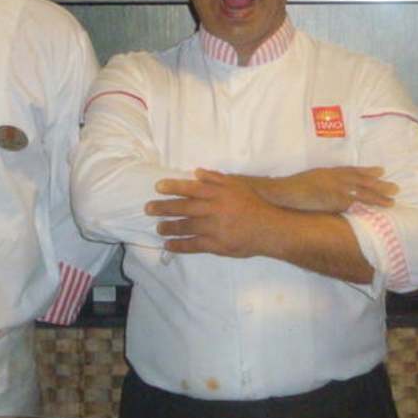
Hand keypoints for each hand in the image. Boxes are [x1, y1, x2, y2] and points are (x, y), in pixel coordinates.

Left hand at [146, 169, 287, 257]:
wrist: (269, 228)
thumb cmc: (253, 204)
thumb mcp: (237, 185)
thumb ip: (216, 178)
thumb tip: (196, 173)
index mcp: (218, 193)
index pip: (191, 188)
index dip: (173, 187)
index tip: (158, 187)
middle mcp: (214, 209)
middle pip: (184, 207)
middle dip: (164, 207)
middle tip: (148, 208)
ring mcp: (214, 228)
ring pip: (186, 227)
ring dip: (169, 227)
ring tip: (158, 227)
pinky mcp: (216, 245)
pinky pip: (194, 245)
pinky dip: (179, 245)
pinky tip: (168, 244)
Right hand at [258, 166, 396, 212]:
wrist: (281, 193)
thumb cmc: (291, 189)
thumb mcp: (309, 181)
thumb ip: (321, 184)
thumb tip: (327, 190)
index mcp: (328, 172)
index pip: (351, 171)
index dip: (367, 172)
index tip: (381, 171)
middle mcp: (334, 177)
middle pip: (361, 180)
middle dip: (379, 183)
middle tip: (395, 187)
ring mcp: (334, 188)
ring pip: (361, 191)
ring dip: (378, 195)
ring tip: (392, 200)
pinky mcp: (333, 200)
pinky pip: (354, 203)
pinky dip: (367, 205)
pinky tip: (377, 209)